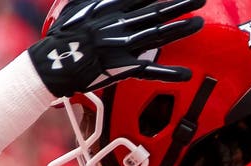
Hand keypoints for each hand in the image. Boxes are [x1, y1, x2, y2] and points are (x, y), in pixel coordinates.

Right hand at [27, 0, 205, 97]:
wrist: (52, 63)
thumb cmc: (62, 35)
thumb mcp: (75, 5)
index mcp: (109, 8)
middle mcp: (120, 24)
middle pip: (156, 11)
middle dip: (181, 4)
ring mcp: (123, 46)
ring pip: (158, 35)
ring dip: (180, 29)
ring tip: (198, 23)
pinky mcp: (122, 67)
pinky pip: (149, 70)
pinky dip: (168, 73)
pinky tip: (186, 74)